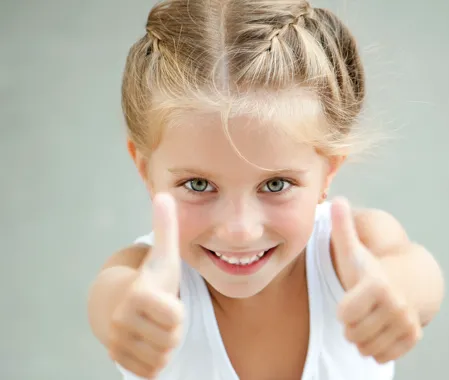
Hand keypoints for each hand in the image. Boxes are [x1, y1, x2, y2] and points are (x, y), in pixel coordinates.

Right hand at [108, 193, 183, 378]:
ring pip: (163, 356)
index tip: (167, 300)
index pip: (176, 317)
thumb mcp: (164, 256)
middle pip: (172, 339)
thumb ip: (167, 228)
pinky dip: (157, 359)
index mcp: (137, 295)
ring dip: (167, 344)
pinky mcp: (119, 361)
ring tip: (156, 326)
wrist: (121, 304)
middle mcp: (121, 321)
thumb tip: (164, 194)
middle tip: (163, 315)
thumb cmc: (153, 279)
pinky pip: (153, 370)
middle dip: (174, 329)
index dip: (178, 310)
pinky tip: (149, 341)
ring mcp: (117, 343)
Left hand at [331, 197, 421, 363]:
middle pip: (353, 334)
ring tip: (368, 320)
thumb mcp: (352, 250)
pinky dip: (376, 348)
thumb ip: (342, 227)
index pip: (344, 314)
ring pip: (366, 348)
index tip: (350, 298)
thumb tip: (336, 199)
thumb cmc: (368, 269)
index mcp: (377, 284)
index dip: (342, 309)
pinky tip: (379, 331)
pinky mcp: (413, 337)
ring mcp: (407, 322)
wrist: (404, 284)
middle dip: (350, 325)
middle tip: (359, 311)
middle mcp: (396, 304)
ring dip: (362, 338)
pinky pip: (381, 356)